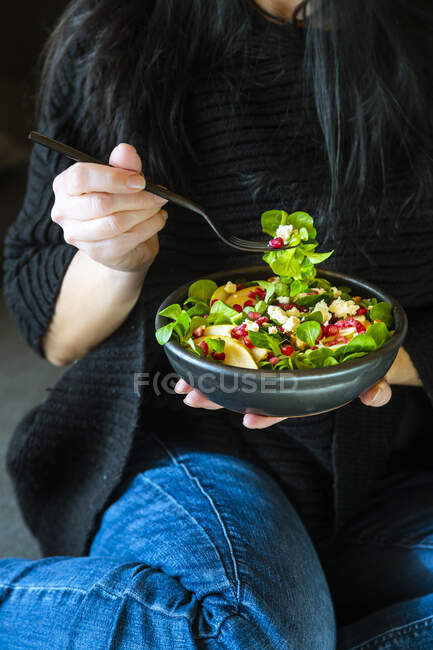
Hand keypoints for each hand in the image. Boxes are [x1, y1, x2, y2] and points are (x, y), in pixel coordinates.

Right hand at [51, 143, 167, 272]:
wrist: (122, 243)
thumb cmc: (118, 204)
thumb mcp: (123, 179)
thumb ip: (123, 165)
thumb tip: (125, 150)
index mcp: (65, 185)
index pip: (81, 177)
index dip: (113, 177)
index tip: (140, 180)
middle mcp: (63, 211)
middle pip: (100, 203)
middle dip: (135, 198)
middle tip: (158, 195)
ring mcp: (76, 235)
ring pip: (114, 223)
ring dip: (144, 214)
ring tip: (158, 206)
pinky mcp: (95, 252)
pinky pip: (125, 240)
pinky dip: (148, 228)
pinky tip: (158, 220)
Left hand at [174, 347, 421, 428]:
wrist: (357, 331)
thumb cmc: (359, 356)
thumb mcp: (371, 371)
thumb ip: (374, 386)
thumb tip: (375, 395)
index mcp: (303, 388)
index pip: (284, 405)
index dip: (267, 413)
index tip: (249, 419)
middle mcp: (282, 377)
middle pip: (248, 390)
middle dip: (219, 397)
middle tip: (191, 398)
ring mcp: (269, 358)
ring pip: (235, 370)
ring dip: (208, 376)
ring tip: (181, 383)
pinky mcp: (261, 333)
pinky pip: (235, 339)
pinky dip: (214, 344)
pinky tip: (192, 347)